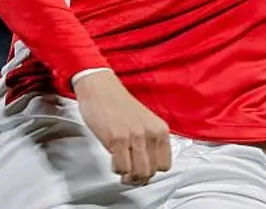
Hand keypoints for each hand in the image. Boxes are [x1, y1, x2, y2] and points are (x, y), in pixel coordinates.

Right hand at [74, 69, 171, 185]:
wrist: (100, 88)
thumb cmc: (118, 104)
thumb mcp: (144, 122)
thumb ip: (149, 142)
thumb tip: (147, 167)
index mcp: (160, 129)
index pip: (165, 165)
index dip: (152, 171)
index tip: (143, 169)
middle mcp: (150, 133)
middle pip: (151, 172)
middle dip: (139, 177)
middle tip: (129, 173)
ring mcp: (134, 137)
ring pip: (138, 173)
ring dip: (128, 176)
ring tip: (122, 168)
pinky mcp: (117, 139)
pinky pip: (121, 168)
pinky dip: (117, 169)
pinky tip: (113, 159)